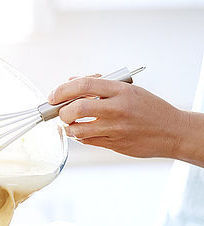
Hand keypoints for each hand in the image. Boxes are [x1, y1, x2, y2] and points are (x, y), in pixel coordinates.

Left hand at [48, 75, 187, 158]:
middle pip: (77, 108)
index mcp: (120, 90)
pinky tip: (82, 131)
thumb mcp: (129, 89)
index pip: (83, 85)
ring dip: (68, 127)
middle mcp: (117, 108)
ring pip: (78, 129)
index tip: (53, 95)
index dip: (62, 89)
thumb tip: (71, 81)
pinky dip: (79, 136)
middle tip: (60, 112)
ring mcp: (116, 128)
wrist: (172, 131)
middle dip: (62, 111)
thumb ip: (100, 85)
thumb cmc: (149, 108)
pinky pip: (87, 141)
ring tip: (70, 123)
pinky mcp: (115, 144)